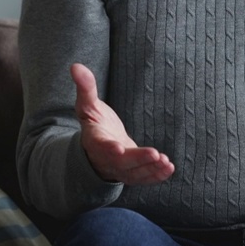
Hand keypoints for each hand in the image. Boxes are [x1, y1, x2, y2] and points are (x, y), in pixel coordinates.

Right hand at [71, 63, 173, 185]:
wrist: (98, 145)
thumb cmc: (94, 122)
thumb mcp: (88, 105)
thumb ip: (85, 88)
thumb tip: (76, 66)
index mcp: (95, 141)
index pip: (101, 146)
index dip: (108, 148)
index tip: (118, 148)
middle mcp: (107, 158)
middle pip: (122, 163)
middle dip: (138, 160)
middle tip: (155, 154)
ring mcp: (120, 169)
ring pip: (135, 174)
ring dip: (151, 170)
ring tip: (166, 163)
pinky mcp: (132, 173)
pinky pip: (143, 179)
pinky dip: (156, 176)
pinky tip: (169, 169)